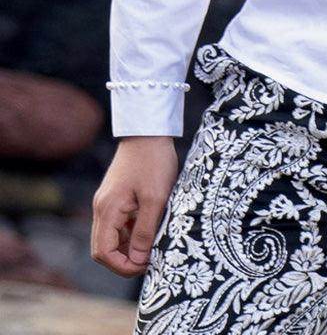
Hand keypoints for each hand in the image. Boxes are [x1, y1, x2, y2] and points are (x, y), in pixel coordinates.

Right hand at [91, 137, 179, 275]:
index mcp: (107, 209)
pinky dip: (129, 232)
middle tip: (149, 260)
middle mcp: (101, 207)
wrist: (149, 131)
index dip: (122, 266)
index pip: (103, 253)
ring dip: (127, 246)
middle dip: (123, 260)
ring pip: (110, 237)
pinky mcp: (115, 196)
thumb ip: (145, 231)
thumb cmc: (154, 161)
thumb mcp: (155, 199)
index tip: (145, 265)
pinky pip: (117, 223)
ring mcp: (106, 201)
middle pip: (103, 248)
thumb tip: (137, 260)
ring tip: (151, 246)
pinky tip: (148, 228)